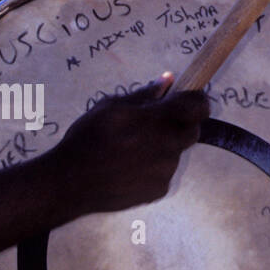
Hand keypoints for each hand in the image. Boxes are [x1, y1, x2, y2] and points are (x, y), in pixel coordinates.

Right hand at [50, 74, 210, 214]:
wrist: (71, 181)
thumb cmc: (87, 139)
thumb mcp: (110, 107)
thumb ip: (143, 94)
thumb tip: (167, 80)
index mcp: (155, 120)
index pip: (197, 106)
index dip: (198, 100)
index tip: (190, 100)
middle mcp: (166, 145)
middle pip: (193, 131)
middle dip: (180, 124)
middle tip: (155, 125)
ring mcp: (165, 170)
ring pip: (176, 152)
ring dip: (163, 147)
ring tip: (133, 150)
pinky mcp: (159, 189)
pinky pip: (165, 172)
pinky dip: (153, 168)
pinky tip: (130, 168)